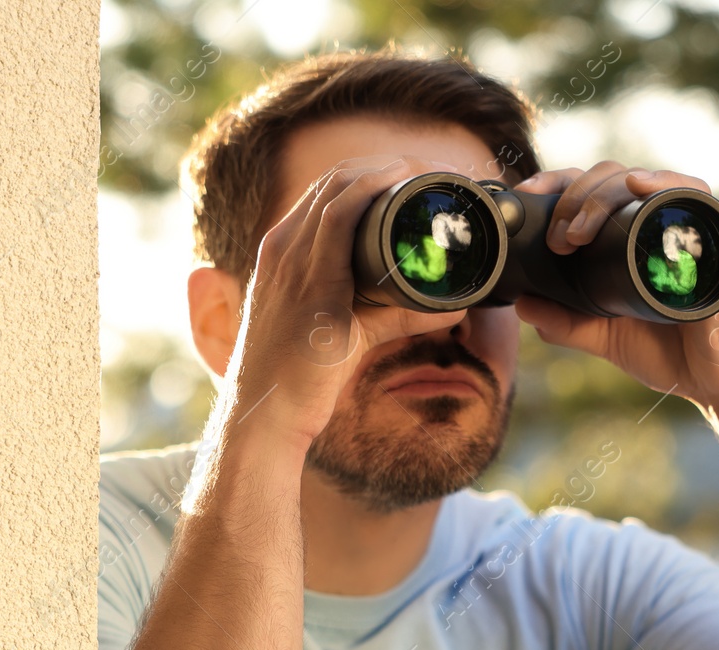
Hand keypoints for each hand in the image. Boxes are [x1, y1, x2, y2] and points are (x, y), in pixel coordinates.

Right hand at [221, 155, 470, 453]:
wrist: (266, 415)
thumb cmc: (301, 379)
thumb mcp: (350, 332)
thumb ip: (396, 315)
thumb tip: (453, 308)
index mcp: (283, 252)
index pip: (327, 191)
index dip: (373, 174)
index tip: (417, 178)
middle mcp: (282, 247)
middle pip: (336, 179)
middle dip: (388, 166)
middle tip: (436, 173)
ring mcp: (291, 259)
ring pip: (340, 186)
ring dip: (389, 170)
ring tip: (431, 172)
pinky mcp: (309, 280)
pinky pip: (340, 215)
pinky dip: (374, 189)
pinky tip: (403, 180)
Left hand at [511, 161, 718, 408]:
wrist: (716, 383)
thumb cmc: (669, 354)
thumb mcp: (603, 337)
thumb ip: (565, 322)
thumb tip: (522, 303)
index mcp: (629, 236)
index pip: (591, 189)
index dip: (557, 184)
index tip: (525, 196)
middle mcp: (655, 222)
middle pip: (609, 177)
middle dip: (574, 198)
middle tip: (557, 240)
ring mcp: (684, 226)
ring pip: (640, 179)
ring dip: (603, 194)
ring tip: (579, 230)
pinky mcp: (713, 238)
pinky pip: (693, 194)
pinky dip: (664, 182)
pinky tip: (636, 182)